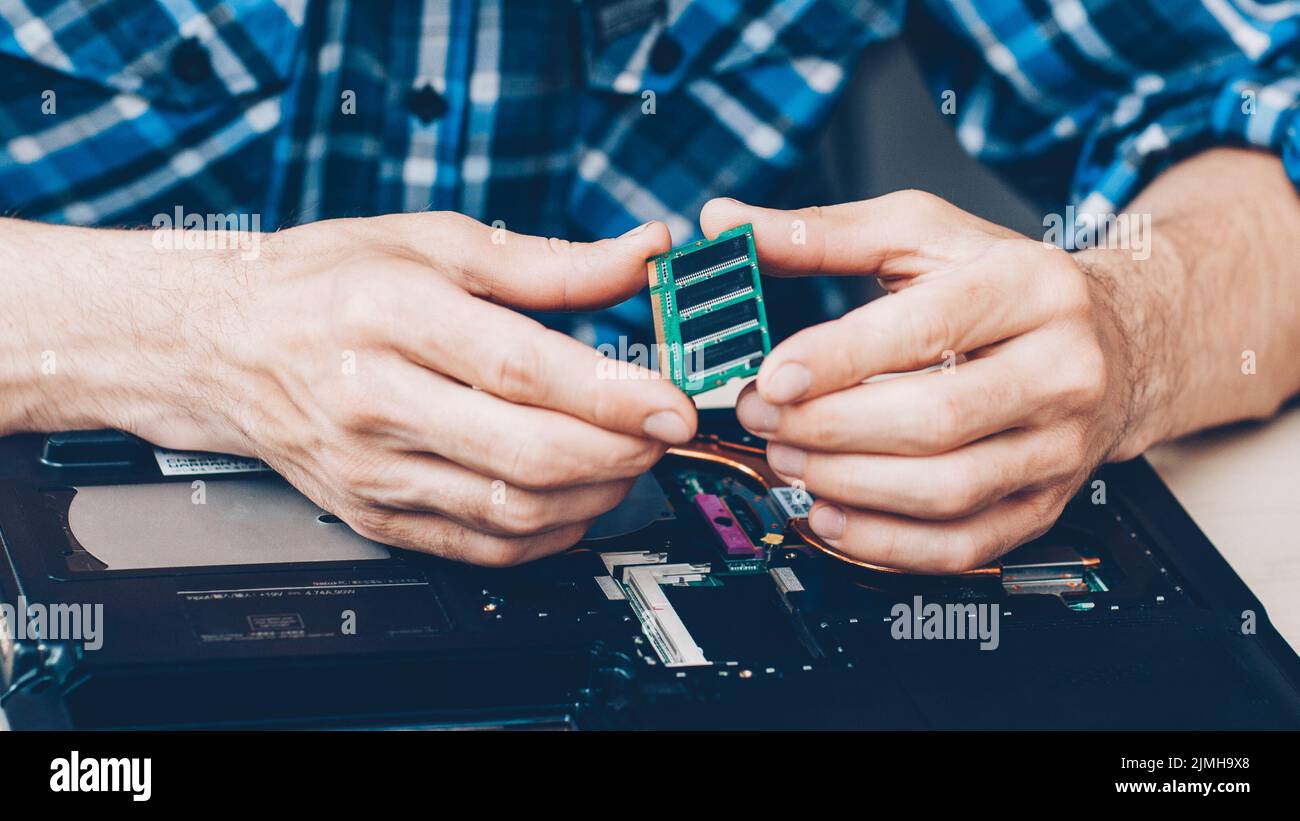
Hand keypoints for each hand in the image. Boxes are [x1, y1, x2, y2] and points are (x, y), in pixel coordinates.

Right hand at [127, 213, 694, 564]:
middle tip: (662, 432)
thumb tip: (643, 252)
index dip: (610, 394)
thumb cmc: (326, 281)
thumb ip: (550, 262)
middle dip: (619, 452)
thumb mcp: (435, 242)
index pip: (519, 368)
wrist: (220, 344)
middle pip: (524, 453)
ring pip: (512, 511)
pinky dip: (548, 533)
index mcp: (389, 313)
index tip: (673, 403)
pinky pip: (480, 547)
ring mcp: (370, 470)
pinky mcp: (371, 515)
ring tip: (629, 459)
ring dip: (595, 494)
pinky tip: (576, 499)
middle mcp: (374, 400)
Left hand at [703, 192, 1134, 572]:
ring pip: (946, 489)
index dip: (841, 359)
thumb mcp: (921, 233)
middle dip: (830, 428)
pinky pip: (963, 545)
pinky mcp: (1044, 505)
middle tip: (763, 419)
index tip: (772, 375)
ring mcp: (1059, 447)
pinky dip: (885, 543)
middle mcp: (1062, 370)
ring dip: (848, 485)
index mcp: (1032, 288)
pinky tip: (830, 516)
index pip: (930, 329)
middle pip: (936, 418)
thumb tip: (726, 222)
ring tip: (787, 461)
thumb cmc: (1002, 283)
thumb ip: (821, 232)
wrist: (1114, 341)